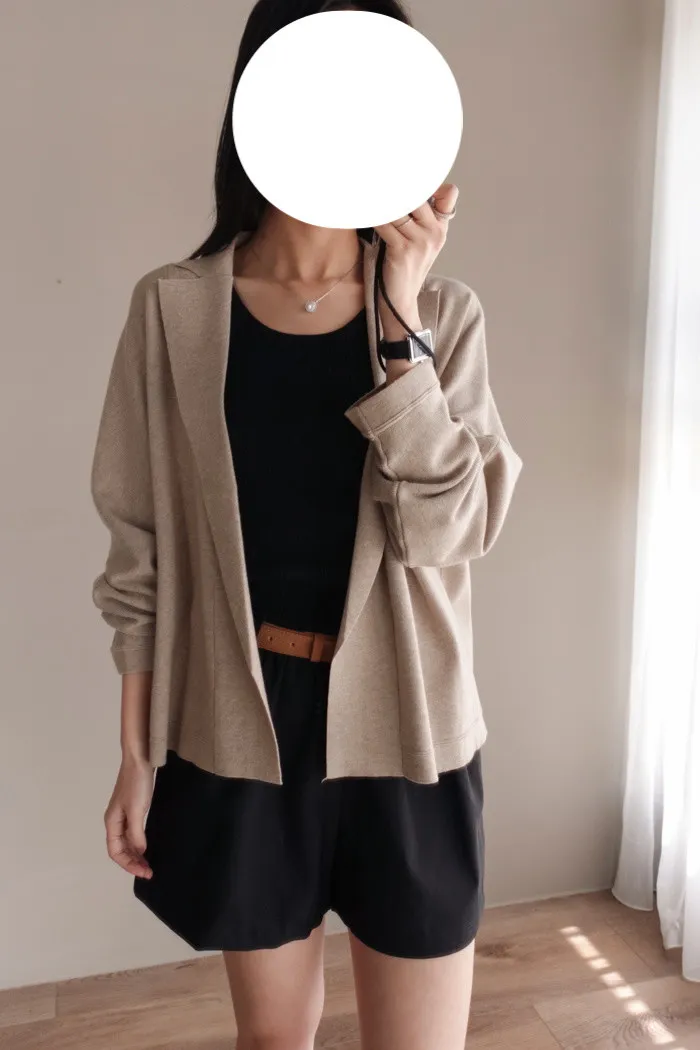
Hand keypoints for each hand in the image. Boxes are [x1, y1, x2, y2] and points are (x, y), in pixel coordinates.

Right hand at [104, 755, 154, 878]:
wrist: (140, 759)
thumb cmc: (136, 783)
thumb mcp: (137, 810)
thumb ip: (136, 833)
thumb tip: (139, 852)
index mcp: (111, 822)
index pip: (115, 851)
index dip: (128, 864)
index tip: (144, 872)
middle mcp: (115, 821)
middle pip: (120, 849)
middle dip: (133, 862)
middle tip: (149, 872)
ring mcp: (123, 815)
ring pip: (126, 842)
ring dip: (136, 855)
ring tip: (148, 864)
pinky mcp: (133, 809)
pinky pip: (132, 833)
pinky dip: (139, 843)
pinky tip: (147, 847)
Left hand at [374, 181, 458, 342]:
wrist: (400, 301)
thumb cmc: (403, 267)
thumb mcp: (417, 240)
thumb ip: (417, 216)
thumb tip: (403, 190)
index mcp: (441, 226)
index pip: (449, 193)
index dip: (429, 181)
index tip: (409, 168)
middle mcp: (435, 232)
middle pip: (420, 194)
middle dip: (399, 184)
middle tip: (376, 169)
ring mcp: (421, 242)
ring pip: (400, 207)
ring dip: (380, 198)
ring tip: (365, 186)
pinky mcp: (403, 251)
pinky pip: (385, 224)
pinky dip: (372, 215)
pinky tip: (361, 208)